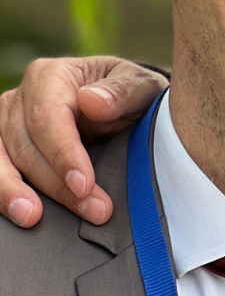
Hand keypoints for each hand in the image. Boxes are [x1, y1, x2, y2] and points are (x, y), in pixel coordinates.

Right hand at [0, 56, 167, 226]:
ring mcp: (5, 124)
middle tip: (94, 210)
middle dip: (57, 184)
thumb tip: (90, 101)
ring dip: (16, 193)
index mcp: (52, 76)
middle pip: (26, 145)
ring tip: (32, 219)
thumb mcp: (140, 85)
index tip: (84, 184)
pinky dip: (4, 194)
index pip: (49, 117)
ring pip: (2, 162)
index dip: (64, 154)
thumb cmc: (128, 93)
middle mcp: (20, 98)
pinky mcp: (2, 149)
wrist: (121, 104)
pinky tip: (17, 213)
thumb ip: (122, 91)